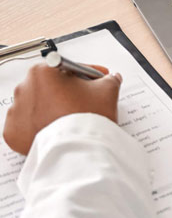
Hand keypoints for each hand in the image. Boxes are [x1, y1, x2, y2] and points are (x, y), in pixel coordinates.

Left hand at [3, 63, 121, 154]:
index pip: (70, 68)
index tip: (96, 79)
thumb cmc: (87, 117)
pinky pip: (29, 124)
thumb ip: (110, 79)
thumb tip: (110, 79)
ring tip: (73, 117)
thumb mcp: (108, 90)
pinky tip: (59, 127)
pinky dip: (42, 125)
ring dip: (54, 107)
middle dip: (69, 90)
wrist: (77, 149)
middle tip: (86, 100)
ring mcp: (16, 112)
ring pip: (40, 105)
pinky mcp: (14, 132)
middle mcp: (24, 88)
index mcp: (43, 72)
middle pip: (52, 85)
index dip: (88, 73)